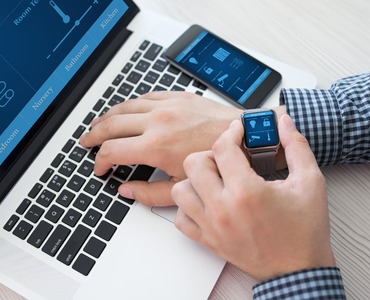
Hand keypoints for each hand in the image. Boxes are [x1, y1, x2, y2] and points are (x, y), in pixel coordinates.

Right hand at [80, 92, 241, 205]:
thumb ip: (151, 193)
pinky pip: (146, 96)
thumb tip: (128, 191)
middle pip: (111, 124)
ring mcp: (168, 106)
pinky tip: (128, 110)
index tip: (101, 167)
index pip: (112, 151)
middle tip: (87, 142)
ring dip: (108, 116)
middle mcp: (157, 122)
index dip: (100, 161)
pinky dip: (132, 104)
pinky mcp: (178, 97)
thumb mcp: (184, 186)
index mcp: (156, 146)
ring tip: (100, 124)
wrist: (245, 136)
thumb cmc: (219, 161)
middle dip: (94, 135)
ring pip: (125, 106)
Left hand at [172, 115, 334, 280]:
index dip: (231, 132)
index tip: (237, 132)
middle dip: (211, 154)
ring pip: (180, 190)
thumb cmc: (305, 232)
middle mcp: (223, 209)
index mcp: (247, 192)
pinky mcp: (209, 241)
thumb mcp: (310, 182)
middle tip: (227, 158)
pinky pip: (181, 218)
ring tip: (215, 180)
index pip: (222, 147)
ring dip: (195, 179)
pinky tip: (207, 202)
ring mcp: (212, 227)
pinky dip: (189, 206)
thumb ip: (297, 147)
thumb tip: (286, 124)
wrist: (299, 270)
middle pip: (193, 164)